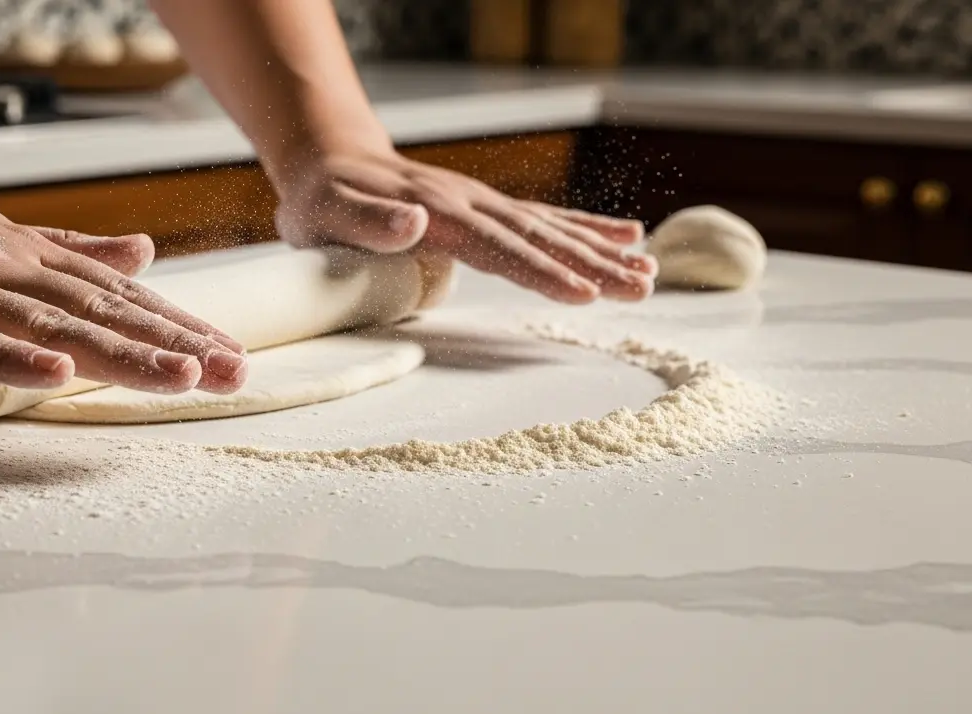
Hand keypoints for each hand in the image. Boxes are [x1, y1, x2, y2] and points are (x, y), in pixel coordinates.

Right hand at [0, 190, 247, 392]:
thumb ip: (66, 252)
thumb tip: (143, 251)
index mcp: (22, 256)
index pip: (115, 293)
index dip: (175, 324)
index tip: (229, 353)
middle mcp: (1, 267)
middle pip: (101, 310)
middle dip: (172, 343)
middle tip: (233, 372)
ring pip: (50, 325)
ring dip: (119, 352)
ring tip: (181, 377)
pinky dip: (11, 357)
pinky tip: (59, 374)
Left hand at [272, 148, 656, 302]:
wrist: (328, 162)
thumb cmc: (322, 202)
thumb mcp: (326, 214)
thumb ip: (368, 222)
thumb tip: (416, 221)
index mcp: (437, 213)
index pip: (497, 247)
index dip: (541, 271)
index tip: (582, 292)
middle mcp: (470, 204)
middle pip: (540, 237)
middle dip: (593, 265)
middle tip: (642, 288)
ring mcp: (483, 204)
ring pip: (552, 229)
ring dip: (602, 252)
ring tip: (650, 274)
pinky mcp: (487, 209)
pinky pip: (545, 220)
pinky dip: (588, 228)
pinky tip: (629, 237)